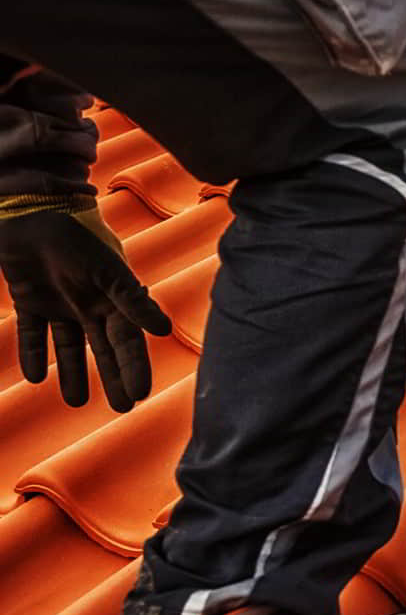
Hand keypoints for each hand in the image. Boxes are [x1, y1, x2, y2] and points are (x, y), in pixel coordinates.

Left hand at [0, 199, 171, 410]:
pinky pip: (33, 332)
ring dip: (73, 372)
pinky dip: (34, 353)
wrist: (32, 207)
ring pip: (70, 346)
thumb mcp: (108, 270)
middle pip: (104, 348)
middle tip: (123, 407)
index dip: (135, 367)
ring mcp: (61, 302)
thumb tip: (164, 331)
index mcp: (114, 297)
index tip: (139, 395)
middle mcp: (91, 304)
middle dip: (114, 377)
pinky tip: (36, 377)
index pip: (128, 340)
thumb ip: (132, 301)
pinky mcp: (31, 299)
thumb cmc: (76, 236)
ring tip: (75, 401)